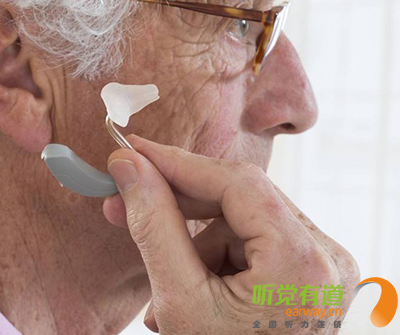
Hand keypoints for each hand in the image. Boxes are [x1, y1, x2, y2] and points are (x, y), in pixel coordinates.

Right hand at [102, 134, 359, 333]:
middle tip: (122, 196)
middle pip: (240, 197)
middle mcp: (326, 256)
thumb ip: (154, 223)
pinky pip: (253, 244)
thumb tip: (128, 166)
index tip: (130, 148)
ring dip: (193, 240)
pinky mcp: (310, 276)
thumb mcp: (179, 299)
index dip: (176, 161)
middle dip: (177, 200)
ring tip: (163, 285)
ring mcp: (323, 267)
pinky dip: (214, 258)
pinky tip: (189, 288)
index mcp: (304, 262)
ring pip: (242, 221)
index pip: (235, 183)